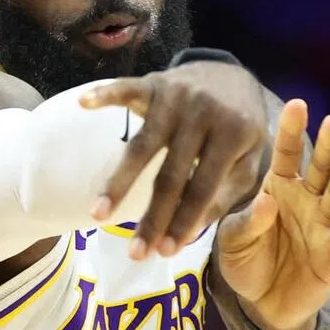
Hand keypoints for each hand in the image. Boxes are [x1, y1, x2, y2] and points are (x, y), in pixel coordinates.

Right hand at [80, 61, 268, 258]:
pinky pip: (125, 89)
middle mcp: (203, 114)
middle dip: (152, 217)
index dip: (184, 221)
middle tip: (134, 253)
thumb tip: (189, 236)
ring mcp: (176, 97)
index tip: (165, 253)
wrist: (231, 76)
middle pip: (170, 175)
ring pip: (142, 145)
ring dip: (117, 182)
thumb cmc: (237, 130)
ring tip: (98, 214)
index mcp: (233, 135)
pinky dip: (105, 95)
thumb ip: (224, 197)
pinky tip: (83, 104)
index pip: (203, 187)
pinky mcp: (154, 82)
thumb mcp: (246, 163)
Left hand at [216, 100, 329, 329]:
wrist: (262, 304)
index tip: (297, 104)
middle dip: (329, 145)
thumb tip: (266, 202)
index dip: (293, 131)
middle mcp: (307, 202)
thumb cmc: (246, 262)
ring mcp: (324, 227)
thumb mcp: (232, 242)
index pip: (288, 155)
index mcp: (279, 190)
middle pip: (322, 169)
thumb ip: (246, 223)